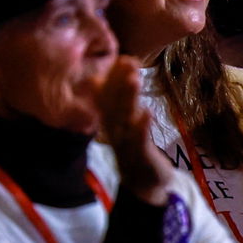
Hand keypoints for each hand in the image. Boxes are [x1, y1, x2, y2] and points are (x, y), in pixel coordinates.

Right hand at [95, 57, 173, 205]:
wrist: (142, 185)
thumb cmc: (132, 149)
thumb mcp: (121, 123)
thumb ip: (113, 101)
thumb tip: (95, 79)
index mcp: (112, 121)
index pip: (109, 96)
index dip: (113, 77)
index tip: (121, 57)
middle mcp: (116, 130)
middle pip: (115, 103)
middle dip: (120, 81)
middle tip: (127, 61)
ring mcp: (127, 143)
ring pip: (126, 119)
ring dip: (129, 99)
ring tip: (134, 79)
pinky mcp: (141, 157)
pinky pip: (140, 141)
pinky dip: (142, 128)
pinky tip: (147, 113)